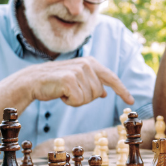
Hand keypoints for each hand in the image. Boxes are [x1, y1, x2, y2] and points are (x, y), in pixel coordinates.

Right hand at [17, 57, 134, 106]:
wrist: (34, 80)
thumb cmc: (56, 81)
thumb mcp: (77, 79)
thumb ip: (92, 83)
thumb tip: (105, 93)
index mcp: (91, 63)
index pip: (111, 78)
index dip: (122, 90)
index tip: (131, 101)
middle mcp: (87, 64)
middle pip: (98, 93)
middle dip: (85, 98)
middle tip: (70, 91)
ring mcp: (79, 71)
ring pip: (89, 98)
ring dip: (76, 100)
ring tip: (64, 91)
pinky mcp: (70, 79)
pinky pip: (78, 100)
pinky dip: (69, 102)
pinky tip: (60, 93)